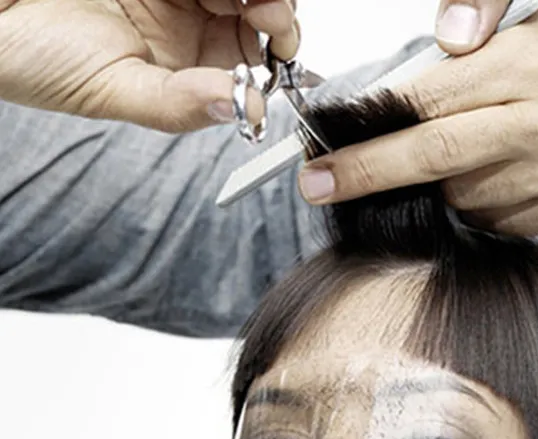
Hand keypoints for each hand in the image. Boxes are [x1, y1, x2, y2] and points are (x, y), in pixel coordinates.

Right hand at [0, 0, 298, 131]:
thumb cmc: (39, 59)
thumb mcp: (113, 92)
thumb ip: (177, 104)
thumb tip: (242, 110)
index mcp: (185, 70)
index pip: (250, 63)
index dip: (276, 55)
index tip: (281, 46)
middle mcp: (187, 26)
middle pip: (257, 14)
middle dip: (276, 13)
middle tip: (271, 11)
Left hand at [298, 0, 537, 238]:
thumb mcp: (520, 7)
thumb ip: (479, 6)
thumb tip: (449, 36)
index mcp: (533, 63)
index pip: (431, 98)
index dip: (371, 122)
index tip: (325, 143)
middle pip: (435, 156)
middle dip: (368, 172)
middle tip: (318, 185)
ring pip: (456, 195)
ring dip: (430, 184)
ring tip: (444, 154)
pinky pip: (484, 218)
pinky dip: (465, 204)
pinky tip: (478, 176)